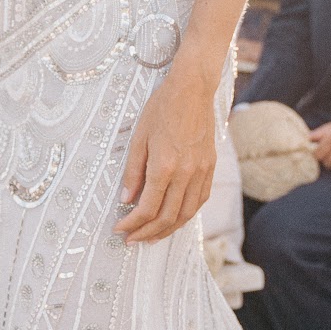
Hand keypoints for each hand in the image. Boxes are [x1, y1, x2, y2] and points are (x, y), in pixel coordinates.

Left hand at [117, 56, 216, 242]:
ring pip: (187, 214)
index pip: (147, 207)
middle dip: (147, 233)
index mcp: (164, 166)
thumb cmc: (162, 109)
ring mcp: (201, 172)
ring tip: (152, 236)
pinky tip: (175, 218)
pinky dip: (186, 215)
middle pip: (167, 217)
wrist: (192, 90)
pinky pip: (200, 200)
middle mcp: (186, 173)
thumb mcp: (138, 138)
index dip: (132, 224)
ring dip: (168, 230)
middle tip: (132, 239)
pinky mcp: (210, 167)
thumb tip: (126, 199)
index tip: (120, 229)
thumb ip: (133, 172)